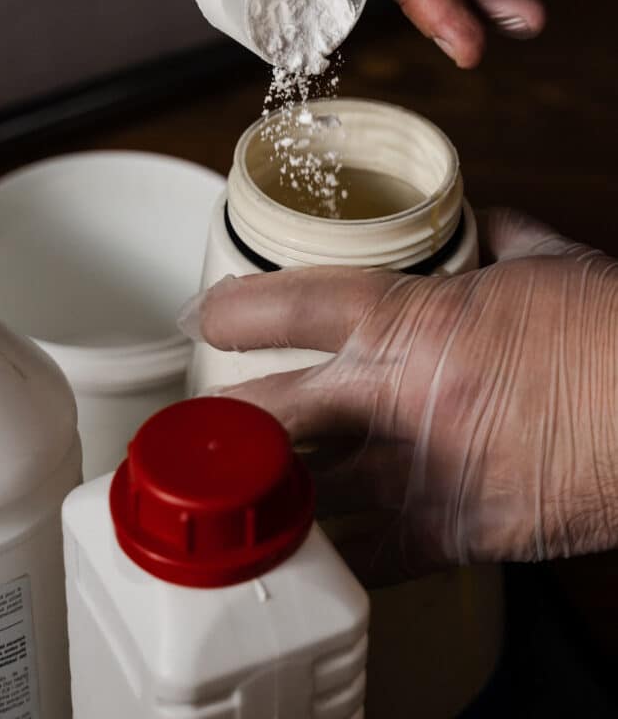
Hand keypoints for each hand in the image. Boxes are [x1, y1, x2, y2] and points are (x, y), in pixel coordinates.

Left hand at [180, 210, 617, 582]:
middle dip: (223, 420)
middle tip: (202, 421)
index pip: (293, 306)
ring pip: (303, 496)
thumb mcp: (550, 262)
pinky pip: (365, 558)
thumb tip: (477, 221)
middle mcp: (402, 400)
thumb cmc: (612, 334)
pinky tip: (310, 541)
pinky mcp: (454, 536)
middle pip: (272, 415)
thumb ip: (496, 236)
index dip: (233, 310)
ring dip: (262, 491)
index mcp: (416, 322)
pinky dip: (329, 550)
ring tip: (234, 485)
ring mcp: (422, 475)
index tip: (210, 316)